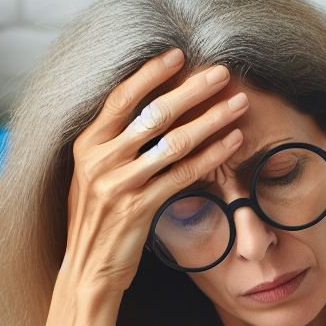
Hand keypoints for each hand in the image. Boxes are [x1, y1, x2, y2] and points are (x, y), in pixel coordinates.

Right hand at [60, 45, 248, 297]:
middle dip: (192, 89)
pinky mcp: (140, 208)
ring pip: (174, 141)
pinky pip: (184, 174)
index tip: (178, 54)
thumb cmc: (96, 221)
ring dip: (212, 118)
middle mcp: (99, 160)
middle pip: (154, 113)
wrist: (88, 271)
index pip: (120, 97)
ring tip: (239, 102)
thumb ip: (113, 145)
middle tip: (223, 72)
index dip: (150, 73)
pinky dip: (212, 155)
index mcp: (86, 145)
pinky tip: (232, 141)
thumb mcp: (93, 176)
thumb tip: (148, 112)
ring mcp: (119, 183)